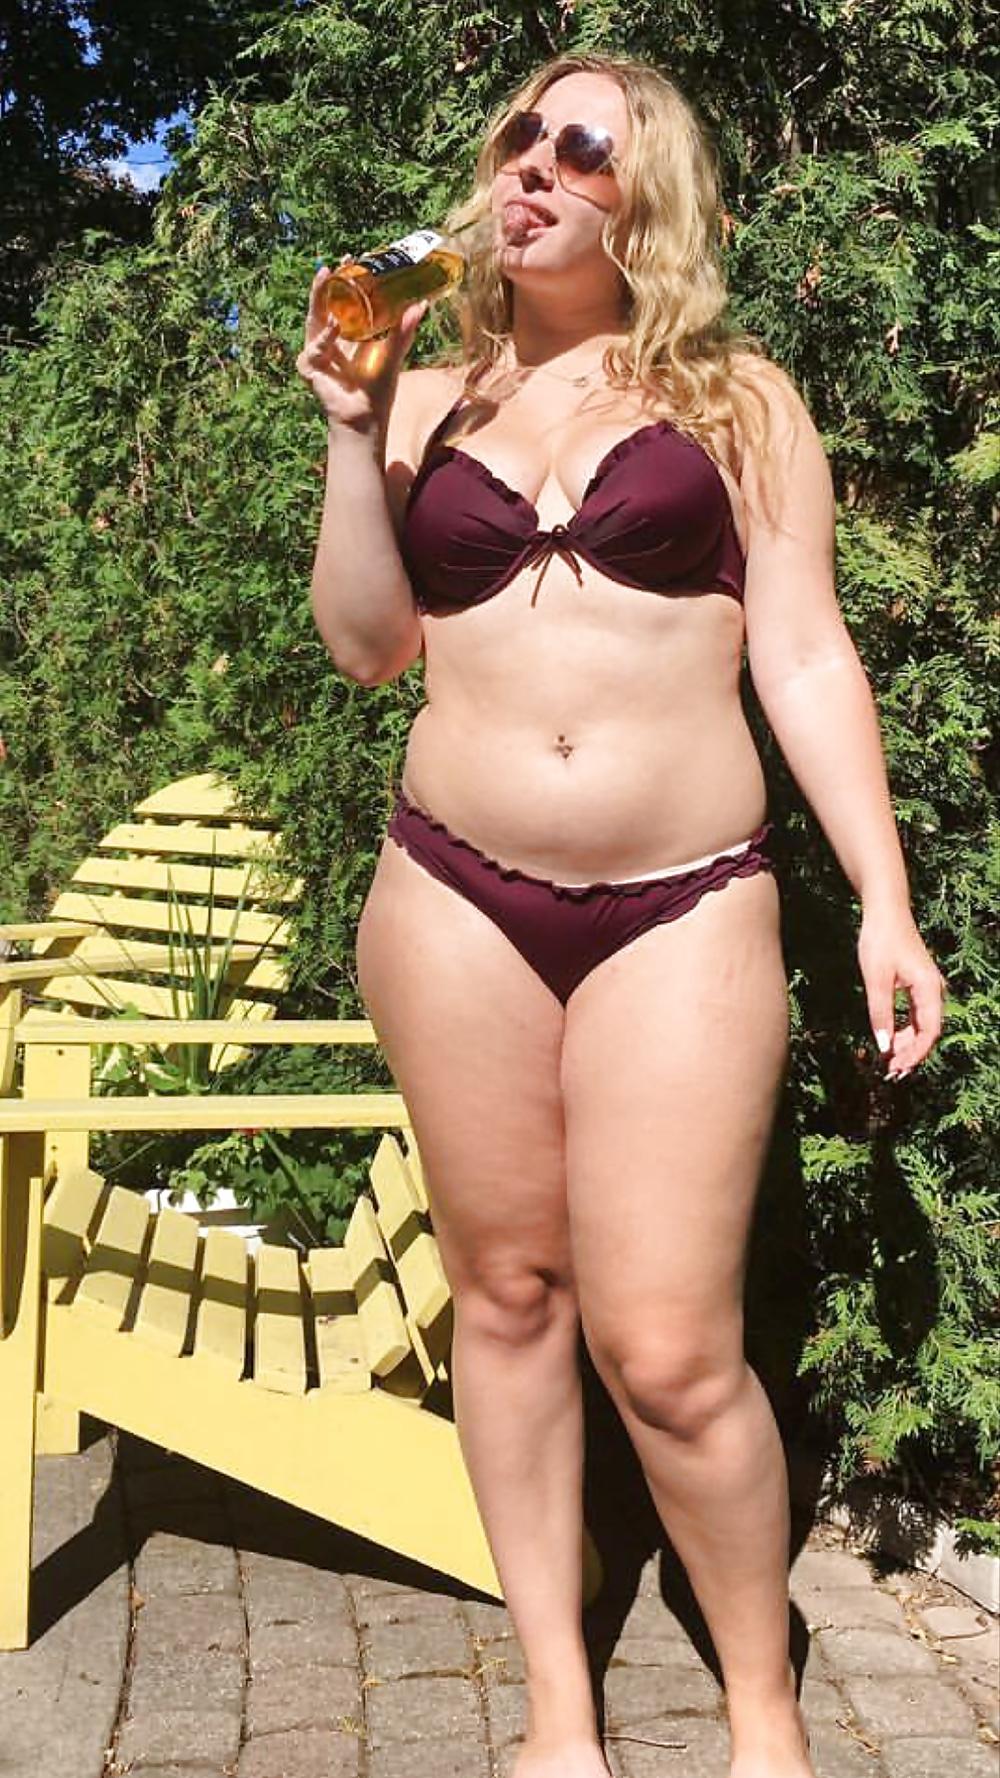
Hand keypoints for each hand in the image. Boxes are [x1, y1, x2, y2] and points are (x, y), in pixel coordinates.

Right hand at [295, 260, 427, 431]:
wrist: (365, 419)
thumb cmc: (377, 391)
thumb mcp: (393, 354)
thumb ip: (404, 330)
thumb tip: (422, 303)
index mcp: (347, 335)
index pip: (343, 301)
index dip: (347, 281)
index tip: (355, 259)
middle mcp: (329, 340)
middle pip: (324, 304)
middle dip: (327, 283)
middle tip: (335, 263)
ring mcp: (316, 353)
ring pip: (314, 318)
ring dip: (319, 296)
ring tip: (328, 275)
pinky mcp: (309, 367)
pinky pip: (316, 347)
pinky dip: (326, 337)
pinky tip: (336, 326)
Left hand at [857, 905, 946, 1078]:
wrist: (885, 911)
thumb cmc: (881, 940)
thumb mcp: (876, 979)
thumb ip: (880, 1014)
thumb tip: (883, 1047)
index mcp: (929, 989)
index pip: (928, 1033)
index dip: (915, 1054)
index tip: (897, 1069)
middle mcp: (934, 991)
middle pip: (927, 1032)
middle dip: (910, 1053)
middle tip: (890, 1070)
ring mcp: (926, 988)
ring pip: (921, 1025)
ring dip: (906, 1043)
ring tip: (887, 1058)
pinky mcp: (917, 985)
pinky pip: (915, 1015)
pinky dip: (904, 1029)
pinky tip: (890, 1039)